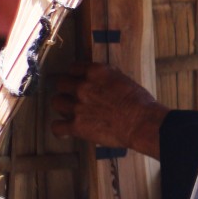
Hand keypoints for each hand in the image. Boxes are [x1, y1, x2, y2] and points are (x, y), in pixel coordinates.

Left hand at [51, 63, 167, 158]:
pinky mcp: (76, 126)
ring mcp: (77, 106)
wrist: (142, 123)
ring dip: (63, 106)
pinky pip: (56, 127)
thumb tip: (100, 81)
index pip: (73, 68)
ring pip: (56, 102)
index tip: (77, 79)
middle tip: (73, 96)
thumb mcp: (124, 80)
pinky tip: (66, 130)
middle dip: (66, 89)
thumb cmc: (140, 103)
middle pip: (61, 83)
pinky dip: (60, 129)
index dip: (75, 75)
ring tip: (70, 112)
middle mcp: (83, 87)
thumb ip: (107, 79)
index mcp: (96, 72)